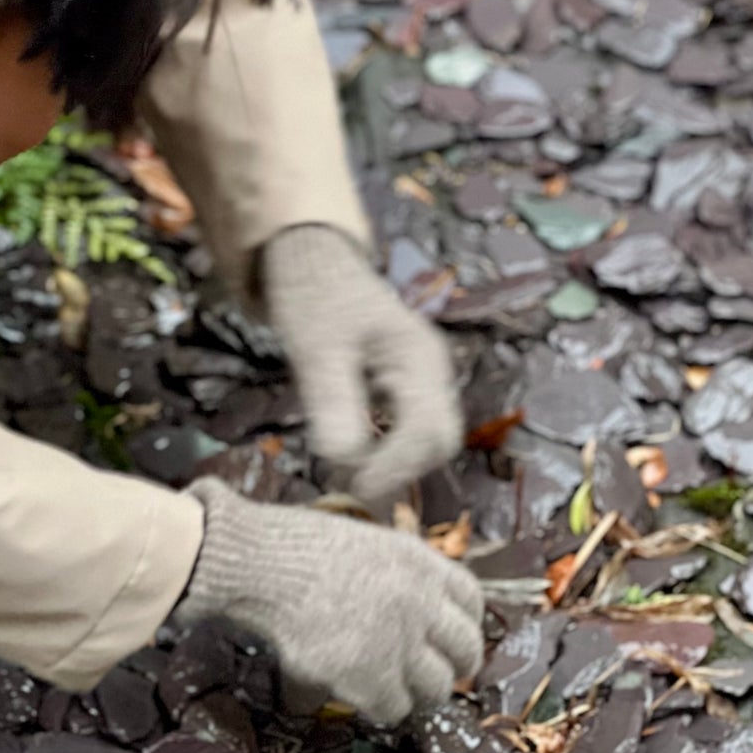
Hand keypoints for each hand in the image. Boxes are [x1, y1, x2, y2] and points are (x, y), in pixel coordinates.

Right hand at [176, 479, 483, 725]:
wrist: (262, 566)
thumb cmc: (298, 549)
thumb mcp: (365, 544)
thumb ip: (398, 575)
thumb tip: (415, 610)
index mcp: (420, 562)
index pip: (472, 601)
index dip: (463, 624)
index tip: (449, 637)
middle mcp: (421, 602)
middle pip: (466, 651)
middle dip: (453, 667)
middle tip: (431, 675)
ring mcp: (400, 642)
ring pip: (437, 688)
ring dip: (416, 691)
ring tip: (391, 686)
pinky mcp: (372, 677)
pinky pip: (395, 709)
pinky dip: (379, 707)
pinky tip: (358, 692)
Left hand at [262, 222, 463, 501]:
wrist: (313, 264)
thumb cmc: (314, 298)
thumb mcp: (314, 347)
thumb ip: (331, 400)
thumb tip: (342, 461)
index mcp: (420, 356)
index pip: (428, 430)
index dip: (394, 467)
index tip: (352, 487)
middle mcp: (433, 371)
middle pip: (438, 442)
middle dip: (398, 471)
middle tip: (347, 487)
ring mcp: (424, 381)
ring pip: (426, 443)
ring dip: (391, 466)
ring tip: (343, 476)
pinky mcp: (406, 390)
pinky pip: (408, 433)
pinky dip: (384, 453)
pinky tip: (349, 457)